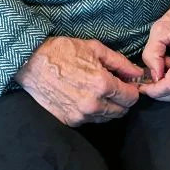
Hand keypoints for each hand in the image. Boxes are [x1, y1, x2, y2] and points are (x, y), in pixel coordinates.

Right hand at [15, 36, 144, 125]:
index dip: (132, 89)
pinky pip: (90, 120)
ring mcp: (80, 115)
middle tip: (115, 87)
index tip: (127, 83)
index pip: (131, 98)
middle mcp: (93, 104)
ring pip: (107, 118)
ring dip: (109, 107)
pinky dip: (93, 111)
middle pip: (122, 111)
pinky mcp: (69, 120)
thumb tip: (138, 74)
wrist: (32, 62)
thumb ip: (121, 63)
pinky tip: (85, 97)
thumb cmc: (63, 51)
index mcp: (102, 85)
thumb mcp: (95, 49)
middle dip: (122, 99)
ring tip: (98, 91)